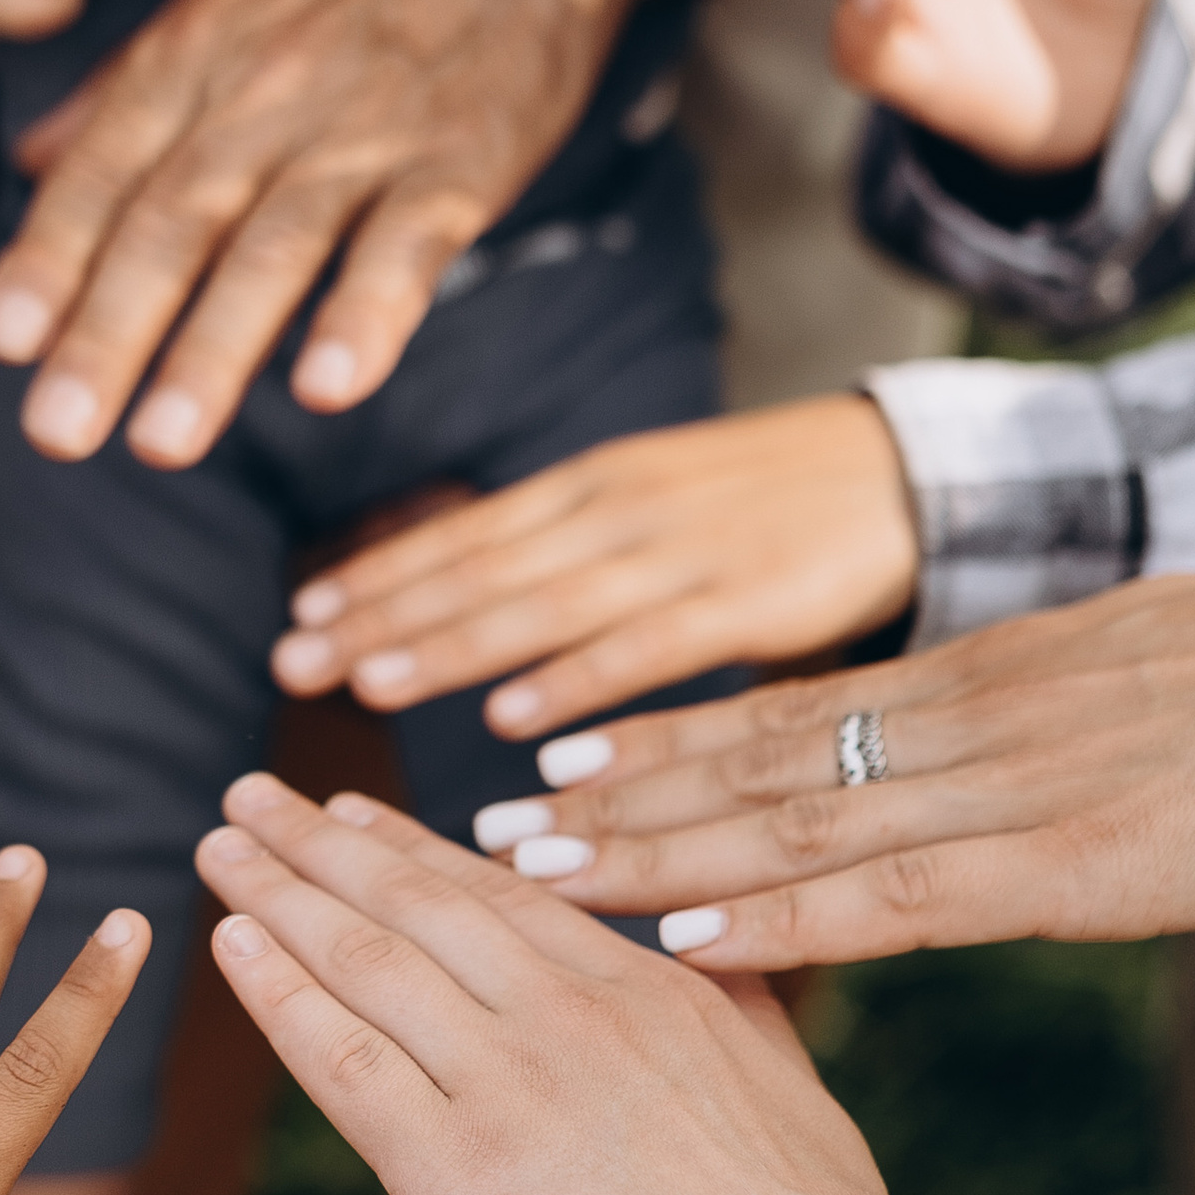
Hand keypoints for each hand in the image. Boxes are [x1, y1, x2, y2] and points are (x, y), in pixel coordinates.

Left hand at [0, 0, 778, 467]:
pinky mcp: (464, 158)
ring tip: (163, 442)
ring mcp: (367, 128)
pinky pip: (408, 242)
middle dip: (106, 331)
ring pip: (274, 244)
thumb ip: (126, 87)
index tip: (0, 339)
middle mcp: (266, 93)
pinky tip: (332, 385)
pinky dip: (368, 311)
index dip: (49, 254)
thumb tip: (28, 162)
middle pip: (171, 223)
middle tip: (56, 431)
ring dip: (214, 347)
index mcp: (198, 54)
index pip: (103, 169)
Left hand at [192, 772, 901, 1194]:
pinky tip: (231, 945)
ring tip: (220, 844)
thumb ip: (746, 1016)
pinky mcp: (453, 1166)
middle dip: (324, 844)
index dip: (414, 852)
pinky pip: (341, 1059)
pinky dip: (278, 995)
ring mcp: (505, 1081)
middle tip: (254, 801)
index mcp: (648, 991)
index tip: (355, 815)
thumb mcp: (796, 1091)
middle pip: (416, 905)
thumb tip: (731, 957)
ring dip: (277, 894)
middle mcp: (566, 1013)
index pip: (502, 900)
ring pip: (365, 961)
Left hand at [273, 396, 916, 738]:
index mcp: (589, 489)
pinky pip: (645, 647)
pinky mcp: (748, 599)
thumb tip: (467, 620)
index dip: (379, 579)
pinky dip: (576, 681)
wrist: (902, 473)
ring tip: (367, 686)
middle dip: (382, 618)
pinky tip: (511, 721)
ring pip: (542, 605)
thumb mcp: (648, 512)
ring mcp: (680, 552)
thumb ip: (565, 562)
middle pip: (479, 570)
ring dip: (451, 647)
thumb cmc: (762, 508)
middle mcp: (616, 512)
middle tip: (292, 666)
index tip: (300, 624)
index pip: (462, 536)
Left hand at [452, 573, 1194, 968]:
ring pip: (790, 822)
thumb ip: (1028, 711)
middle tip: (480, 832)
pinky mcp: (1067, 863)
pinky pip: (893, 897)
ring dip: (651, 855)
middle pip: (752, 761)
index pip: (785, 710)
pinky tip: (684, 948)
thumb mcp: (1130, 672)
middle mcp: (966, 719)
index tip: (552, 760)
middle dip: (612, 798)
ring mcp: (1010, 787)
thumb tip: (962, 730)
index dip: (659, 738)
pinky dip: (780, 924)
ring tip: (530, 878)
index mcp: (981, 676)